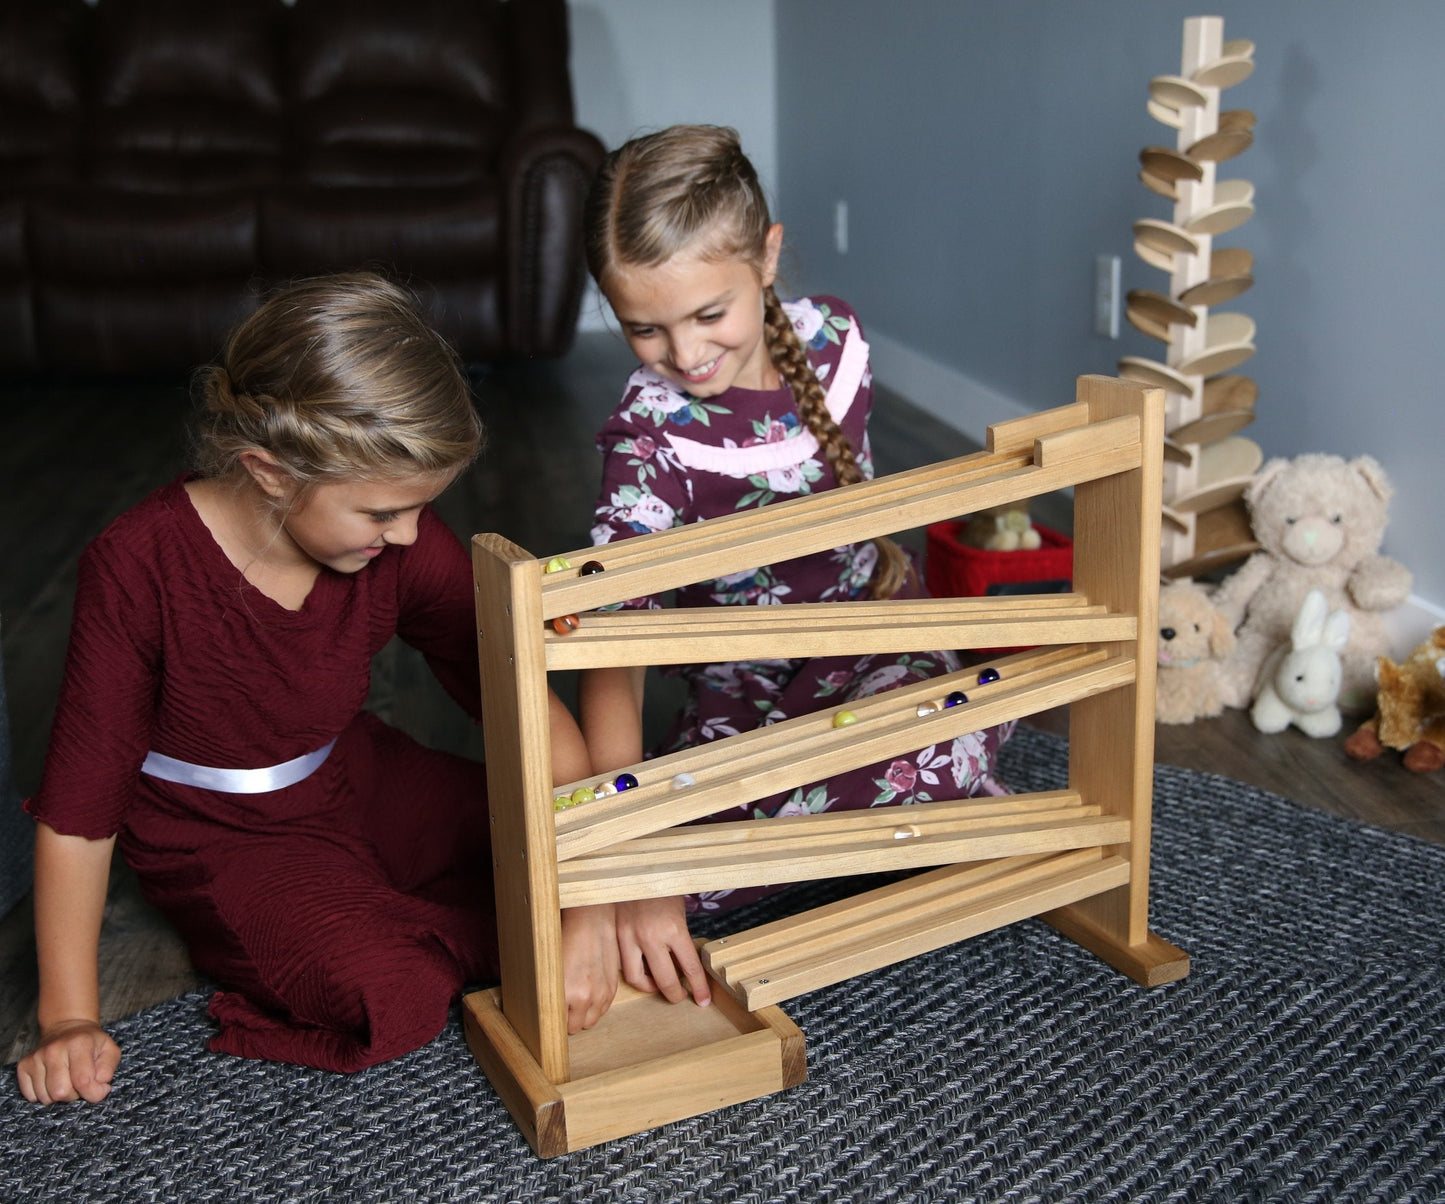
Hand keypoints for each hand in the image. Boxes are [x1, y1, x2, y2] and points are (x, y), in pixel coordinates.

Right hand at [17, 1019, 120, 1103]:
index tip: (100, 1090)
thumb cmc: (90, 1043)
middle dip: (74, 1095)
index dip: (94, 1093)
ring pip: (45, 1097)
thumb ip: (108, 1068)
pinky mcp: (24, 1065)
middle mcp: (54, 1049)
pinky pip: (31, 1096)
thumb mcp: (109, 1049)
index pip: (83, 1081)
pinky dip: (43, 1094)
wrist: (67, 1027)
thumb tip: (100, 1085)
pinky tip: (52, 1081)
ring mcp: (36, 1057)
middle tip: (80, 1083)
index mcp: (79, 1044)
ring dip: (59, 1096)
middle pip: (61, 1092)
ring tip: (67, 1080)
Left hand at [560, 904, 619, 1033]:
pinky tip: (589, 993)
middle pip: (575, 1027)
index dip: (554, 1021)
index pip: (558, 1026)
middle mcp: (586, 997)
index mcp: (566, 993)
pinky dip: (596, 1007)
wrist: (590, 921)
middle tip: (563, 1007)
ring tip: (576, 1000)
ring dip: (583, 1015)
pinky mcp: (612, 987)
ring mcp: (601, 993)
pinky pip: (603, 1010)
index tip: (552, 1017)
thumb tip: (548, 1011)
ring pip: (591, 1021)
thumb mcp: (551, 968)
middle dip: (569, 1020)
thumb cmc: (566, 939)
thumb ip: (550, 994)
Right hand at [615, 896, 711, 1008]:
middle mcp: (651, 936)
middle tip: (680, 997)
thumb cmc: (662, 888)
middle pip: (665, 980)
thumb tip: (686, 968)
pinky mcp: (615, 935)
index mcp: (673, 929)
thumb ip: (680, 939)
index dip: (698, 988)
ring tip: (657, 984)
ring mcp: (630, 936)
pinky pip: (622, 964)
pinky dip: (633, 971)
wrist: (636, 868)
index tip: (702, 1000)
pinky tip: (641, 969)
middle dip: (675, 994)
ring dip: (650, 987)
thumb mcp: (678, 912)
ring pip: (637, 978)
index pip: (689, 968)